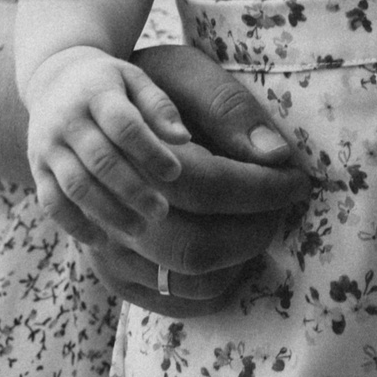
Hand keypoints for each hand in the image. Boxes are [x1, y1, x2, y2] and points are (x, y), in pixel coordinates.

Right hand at [23, 47, 191, 238]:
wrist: (53, 78)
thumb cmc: (107, 84)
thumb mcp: (133, 80)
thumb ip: (158, 105)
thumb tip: (182, 138)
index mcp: (95, 92)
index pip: (123, 125)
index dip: (150, 151)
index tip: (175, 173)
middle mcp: (66, 119)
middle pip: (100, 160)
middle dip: (133, 190)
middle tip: (161, 211)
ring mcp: (47, 146)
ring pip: (76, 186)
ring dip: (108, 212)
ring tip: (140, 229)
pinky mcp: (36, 168)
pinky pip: (51, 203)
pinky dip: (75, 225)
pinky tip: (103, 241)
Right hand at [70, 43, 310, 316]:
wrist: (79, 113)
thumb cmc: (146, 86)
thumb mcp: (185, 73)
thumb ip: (228, 108)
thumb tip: (276, 155)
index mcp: (129, 149)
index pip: (209, 187)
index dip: (263, 190)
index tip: (298, 181)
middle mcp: (107, 205)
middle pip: (195, 247)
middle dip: (255, 233)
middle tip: (280, 207)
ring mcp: (102, 243)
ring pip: (185, 282)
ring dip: (238, 262)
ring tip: (255, 223)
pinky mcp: (107, 269)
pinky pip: (170, 302)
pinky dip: (212, 287)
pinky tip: (230, 251)